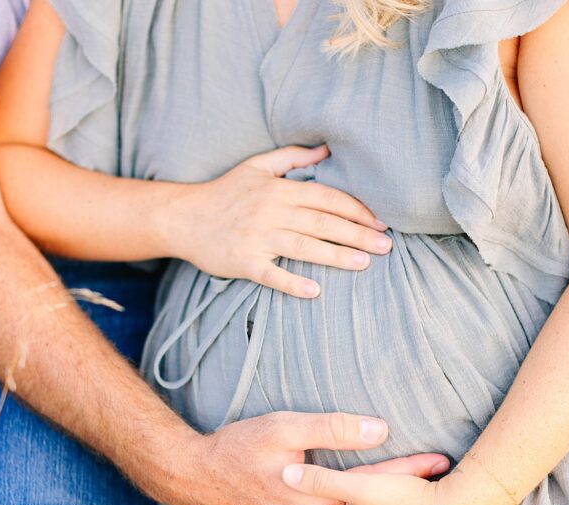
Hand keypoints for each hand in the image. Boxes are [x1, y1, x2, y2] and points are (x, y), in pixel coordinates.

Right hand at [166, 145, 391, 297]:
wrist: (181, 217)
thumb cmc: (224, 192)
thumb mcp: (257, 166)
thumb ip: (293, 157)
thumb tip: (328, 149)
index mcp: (278, 189)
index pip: (326, 197)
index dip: (356, 209)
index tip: (381, 221)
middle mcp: (270, 211)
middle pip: (322, 222)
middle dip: (357, 233)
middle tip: (386, 245)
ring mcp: (256, 238)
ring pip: (303, 247)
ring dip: (336, 256)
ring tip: (364, 263)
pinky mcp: (243, 262)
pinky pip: (271, 274)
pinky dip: (292, 283)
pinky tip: (314, 292)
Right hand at [171, 412, 450, 504]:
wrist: (193, 479)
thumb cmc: (237, 448)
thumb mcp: (284, 427)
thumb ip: (333, 429)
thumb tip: (381, 429)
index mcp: (316, 500)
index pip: (374, 482)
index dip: (409, 469)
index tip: (441, 461)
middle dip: (405, 496)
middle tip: (441, 483)